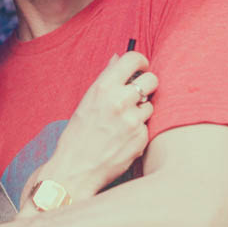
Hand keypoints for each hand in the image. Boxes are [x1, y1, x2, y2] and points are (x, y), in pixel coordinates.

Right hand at [39, 51, 156, 200]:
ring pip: (150, 104)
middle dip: (147, 85)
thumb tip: (117, 58)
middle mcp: (119, 100)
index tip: (141, 68)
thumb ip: (105, 79)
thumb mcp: (87, 101)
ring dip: (141, 111)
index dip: (140, 61)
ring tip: (122, 123)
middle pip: (151, 79)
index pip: (133, 59)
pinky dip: (138, 130)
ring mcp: (132, 120)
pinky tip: (122, 138)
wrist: (76, 168)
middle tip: (138, 93)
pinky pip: (147, 126)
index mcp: (103, 87)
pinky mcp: (141, 137)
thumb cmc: (78, 134)